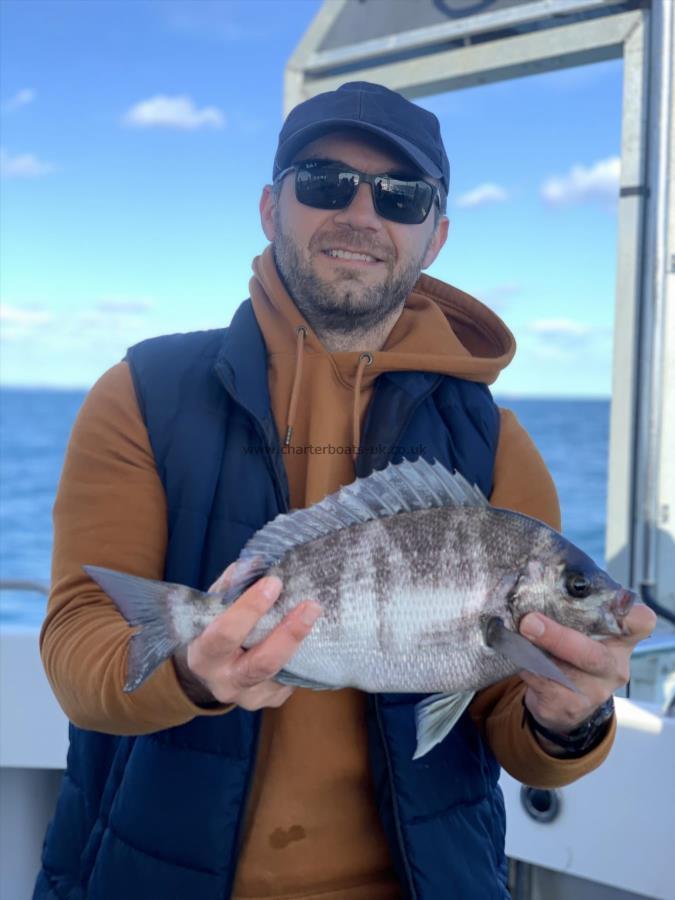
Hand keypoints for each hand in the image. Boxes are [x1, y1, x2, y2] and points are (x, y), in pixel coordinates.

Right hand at [174, 563, 320, 709]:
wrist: (209, 673)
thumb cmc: (212, 630)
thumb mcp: (213, 607)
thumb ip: (233, 585)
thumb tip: (258, 562)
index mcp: (204, 655)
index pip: (225, 634)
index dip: (250, 609)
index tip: (274, 583)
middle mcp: (225, 682)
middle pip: (262, 663)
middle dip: (289, 634)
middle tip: (311, 606)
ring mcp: (250, 696)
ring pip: (283, 673)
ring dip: (302, 643)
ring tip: (316, 615)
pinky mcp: (271, 700)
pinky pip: (293, 679)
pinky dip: (304, 655)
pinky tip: (313, 635)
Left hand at [518, 603, 656, 739]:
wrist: (564, 699)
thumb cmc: (575, 650)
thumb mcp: (583, 630)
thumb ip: (571, 610)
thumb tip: (535, 583)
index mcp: (622, 639)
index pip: (640, 623)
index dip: (628, 614)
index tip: (602, 604)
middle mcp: (614, 666)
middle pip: (594, 654)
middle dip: (558, 637)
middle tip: (529, 622)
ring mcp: (595, 690)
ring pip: (564, 673)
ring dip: (534, 654)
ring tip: (516, 637)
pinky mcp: (570, 706)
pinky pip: (544, 684)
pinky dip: (526, 666)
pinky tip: (516, 654)